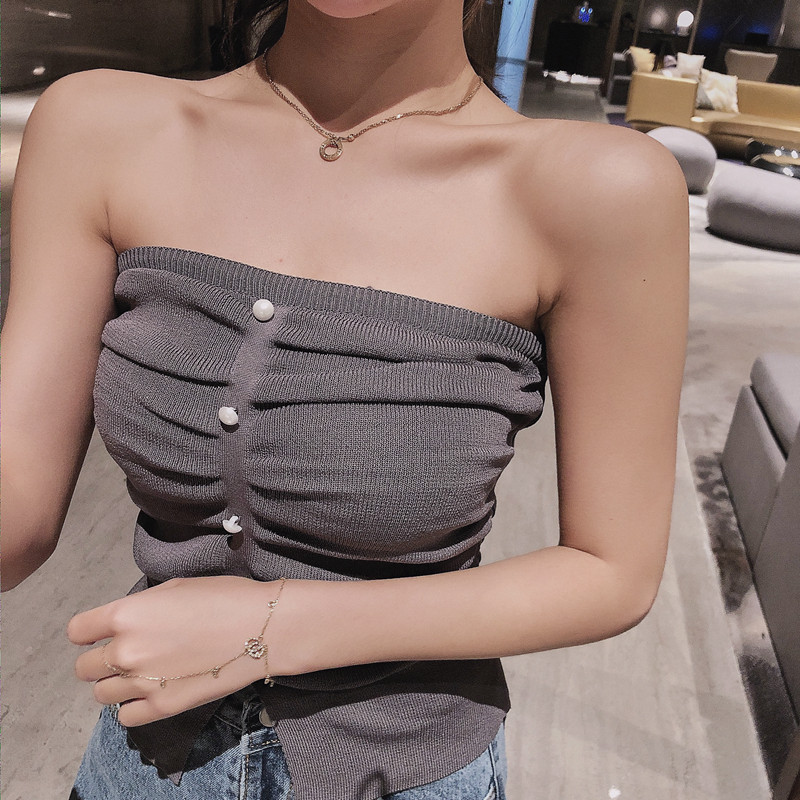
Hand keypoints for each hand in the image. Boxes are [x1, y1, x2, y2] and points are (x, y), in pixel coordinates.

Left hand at [67, 576, 295, 726]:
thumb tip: (126, 622)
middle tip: (128, 653)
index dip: (89, 632)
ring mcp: (142, 683)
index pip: (78, 631)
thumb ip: (141, 608)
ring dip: (116, 683)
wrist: (262, 627)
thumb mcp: (175, 588)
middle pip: (84, 668)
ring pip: (101, 694)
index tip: (101, 633)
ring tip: (143, 673)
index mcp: (127, 614)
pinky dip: (133, 706)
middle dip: (101, 659)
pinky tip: (152, 692)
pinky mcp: (162, 707)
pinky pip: (124, 717)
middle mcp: (126, 650)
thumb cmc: (224, 597)